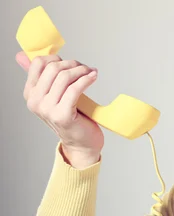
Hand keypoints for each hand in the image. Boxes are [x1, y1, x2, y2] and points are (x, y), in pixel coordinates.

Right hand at [16, 51, 103, 167]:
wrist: (81, 143)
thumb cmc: (71, 118)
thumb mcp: (54, 95)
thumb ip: (42, 77)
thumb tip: (22, 55)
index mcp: (30, 94)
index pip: (38, 64)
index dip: (57, 58)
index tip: (70, 63)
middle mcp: (35, 101)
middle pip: (53, 68)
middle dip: (72, 64)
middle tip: (85, 68)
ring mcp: (47, 109)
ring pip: (64, 77)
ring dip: (81, 70)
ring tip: (91, 72)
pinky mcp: (62, 115)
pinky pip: (75, 89)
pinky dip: (87, 79)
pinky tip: (94, 77)